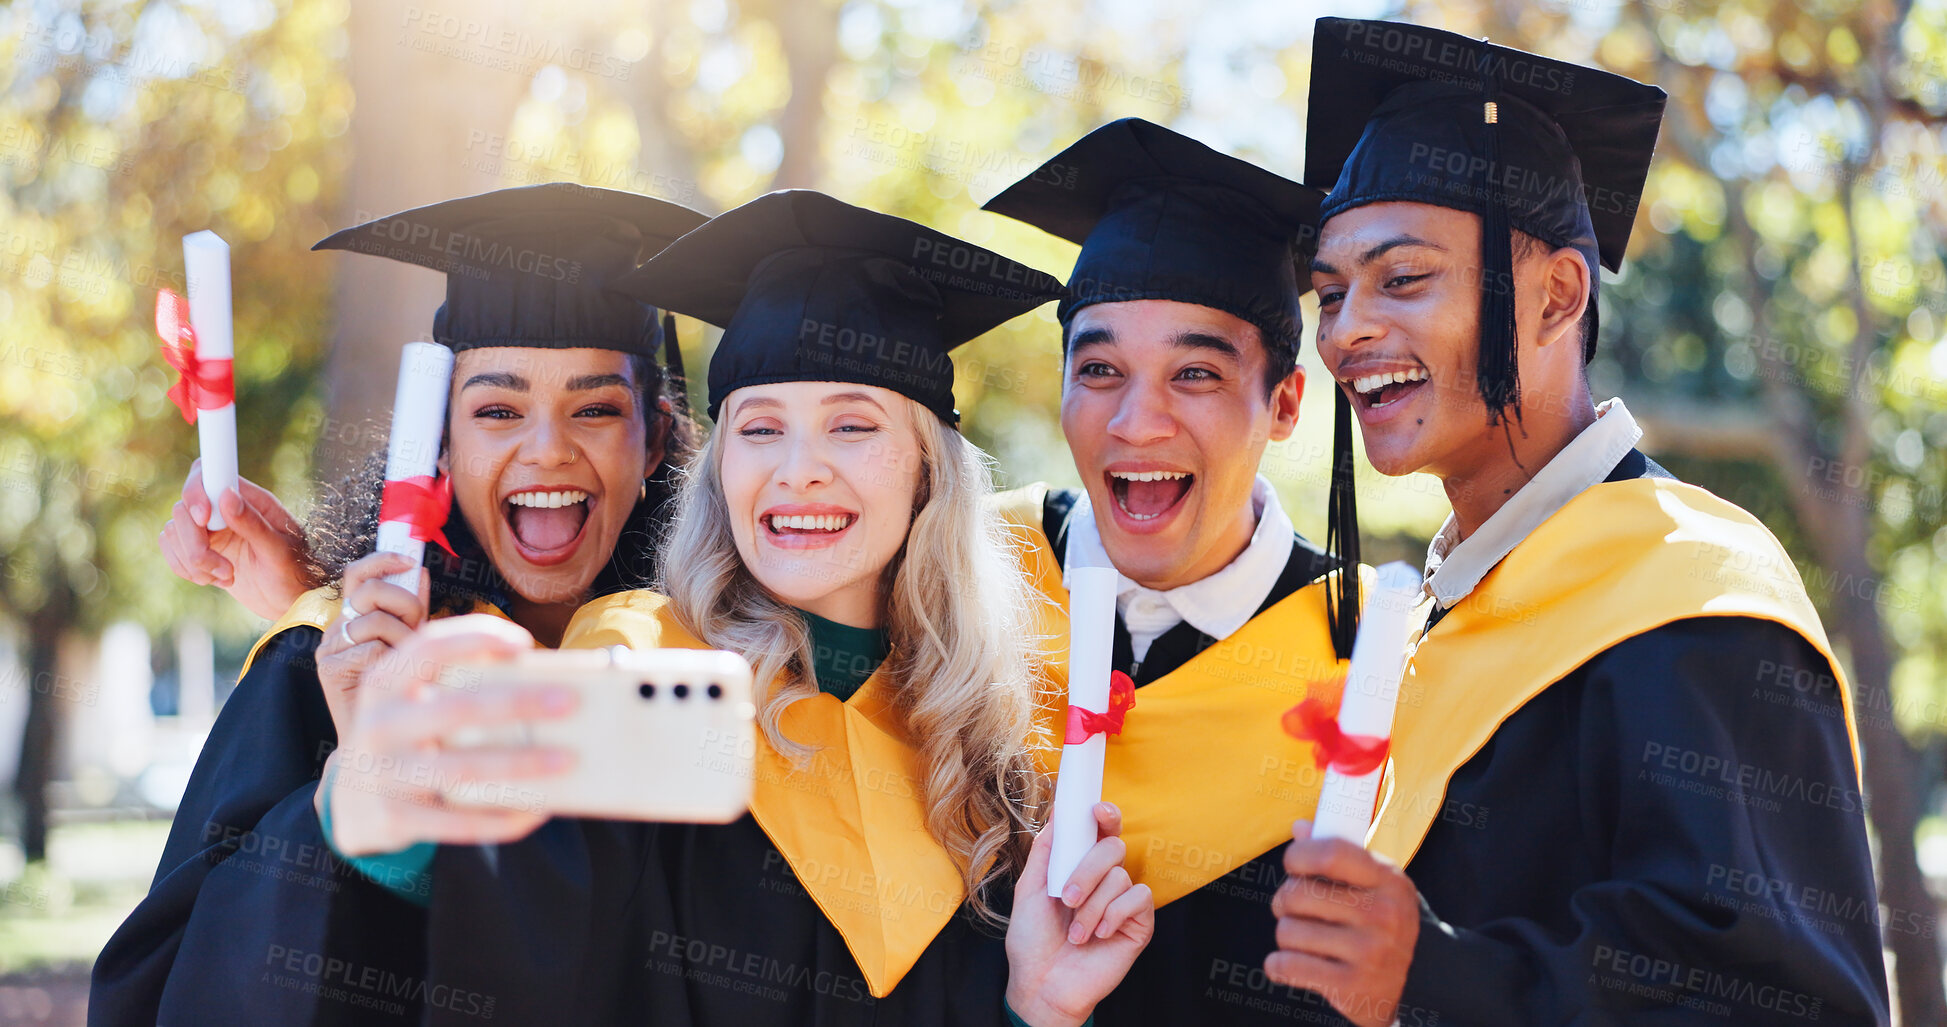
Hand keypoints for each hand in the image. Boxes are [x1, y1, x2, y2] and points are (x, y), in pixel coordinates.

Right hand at [159, 461, 314, 619]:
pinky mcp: (197, 548)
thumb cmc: (293, 572)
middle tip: (226, 570)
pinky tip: (215, 580)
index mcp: (250, 499)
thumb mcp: (279, 550)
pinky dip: (187, 569)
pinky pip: (171, 550)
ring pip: (173, 531)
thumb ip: (253, 524)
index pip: (208, 472)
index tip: (204, 519)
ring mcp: (208, 528)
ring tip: (228, 577)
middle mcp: (224, 508)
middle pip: (183, 509)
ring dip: (194, 562)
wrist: (288, 600)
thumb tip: (227, 496)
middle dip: (195, 543)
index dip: (196, 491)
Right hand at [317, 552, 429, 734]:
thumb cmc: (400, 688)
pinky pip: (371, 650)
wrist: (379, 739)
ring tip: (407, 663)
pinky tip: (391, 680)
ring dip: (403, 640)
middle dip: (406, 605)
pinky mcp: (328, 669)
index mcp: (354, 615)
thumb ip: (412, 609)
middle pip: (372, 592)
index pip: (359, 574)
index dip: (383, 560)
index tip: (410, 560)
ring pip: (376, 622)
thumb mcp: (411, 641)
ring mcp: (328, 648)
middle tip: (417, 629)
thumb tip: (420, 571)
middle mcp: (336, 627)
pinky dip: (390, 662)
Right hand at [317, 615, 574, 855]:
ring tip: (567, 759)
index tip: (524, 642)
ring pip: (462, 769)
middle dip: (518, 704)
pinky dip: (504, 817)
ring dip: (520, 764)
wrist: (350, 803)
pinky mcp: (394, 818)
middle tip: (570, 702)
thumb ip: (456, 687)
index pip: (428, 647)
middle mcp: (379, 724)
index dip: (475, 638)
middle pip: (457, 709)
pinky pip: (459, 822)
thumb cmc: (406, 738)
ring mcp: (383, 773)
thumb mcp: (411, 704)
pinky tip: (540, 810)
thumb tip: (543, 686)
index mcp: (384, 683)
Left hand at [1004, 803, 1154, 1026]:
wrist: (1042, 984)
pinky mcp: (1139, 924)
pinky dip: (1114, 914)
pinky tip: (1099, 934)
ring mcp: (1123, 901)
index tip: (1097, 810)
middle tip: (1066, 898)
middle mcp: (1104, 880)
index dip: (1104, 815)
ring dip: (1092, 906)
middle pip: (1112, 847)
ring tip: (1076, 932)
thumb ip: (1045, 853)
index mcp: (1079, 867)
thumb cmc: (1032, 942)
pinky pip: (1138, 898)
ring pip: (1120, 876)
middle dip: (1087, 870)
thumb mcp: (1029, 890)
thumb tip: (1058, 816)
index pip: (1100, 832)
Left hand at [1264, 820, 1419, 1026]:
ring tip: (1302, 938)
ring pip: (1288, 931)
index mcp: (1387, 880)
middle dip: (1282, 900)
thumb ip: (1338, 856)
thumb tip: (1299, 827)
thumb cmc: (1384, 921)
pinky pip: (1288, 966)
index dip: (1299, 855)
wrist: (1421, 979)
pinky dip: (1278, 965)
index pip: (1330, 854)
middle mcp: (1382, 915)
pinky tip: (1286, 963)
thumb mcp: (1375, 883)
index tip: (1292, 864)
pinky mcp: (1353, 986)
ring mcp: (1370, 952)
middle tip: (1289, 907)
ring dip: (1285, 935)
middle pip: (1299, 894)